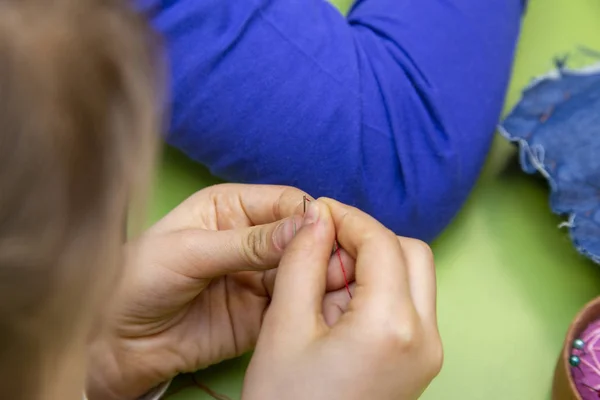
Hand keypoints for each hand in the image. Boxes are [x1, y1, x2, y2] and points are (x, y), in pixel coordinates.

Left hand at [86, 184, 355, 398]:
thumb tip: (305, 226)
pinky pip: (296, 303)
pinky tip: (326, 308)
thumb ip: (248, 242)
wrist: (117, 342)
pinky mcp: (261, 311)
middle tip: (342, 264)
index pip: (285, 202)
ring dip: (324, 277)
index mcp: (231, 208)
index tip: (331, 233)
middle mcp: (250, 238)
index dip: (310, 216)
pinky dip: (313, 304)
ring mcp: (258, 276)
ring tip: (340, 287)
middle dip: (323, 248)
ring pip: (306, 270)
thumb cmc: (139, 281)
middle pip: (302, 236)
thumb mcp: (190, 251)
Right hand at [242, 198, 442, 399]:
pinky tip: (338, 308)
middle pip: (410, 254)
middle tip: (322, 250)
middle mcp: (425, 337)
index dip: (346, 217)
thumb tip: (316, 217)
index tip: (316, 211)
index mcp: (392, 325)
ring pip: (413, 278)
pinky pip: (408, 306)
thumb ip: (303, 261)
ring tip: (324, 285)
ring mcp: (427, 353)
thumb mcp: (284, 327)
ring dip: (373, 265)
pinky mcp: (419, 363)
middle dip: (366, 240)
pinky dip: (378, 291)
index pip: (381, 242)